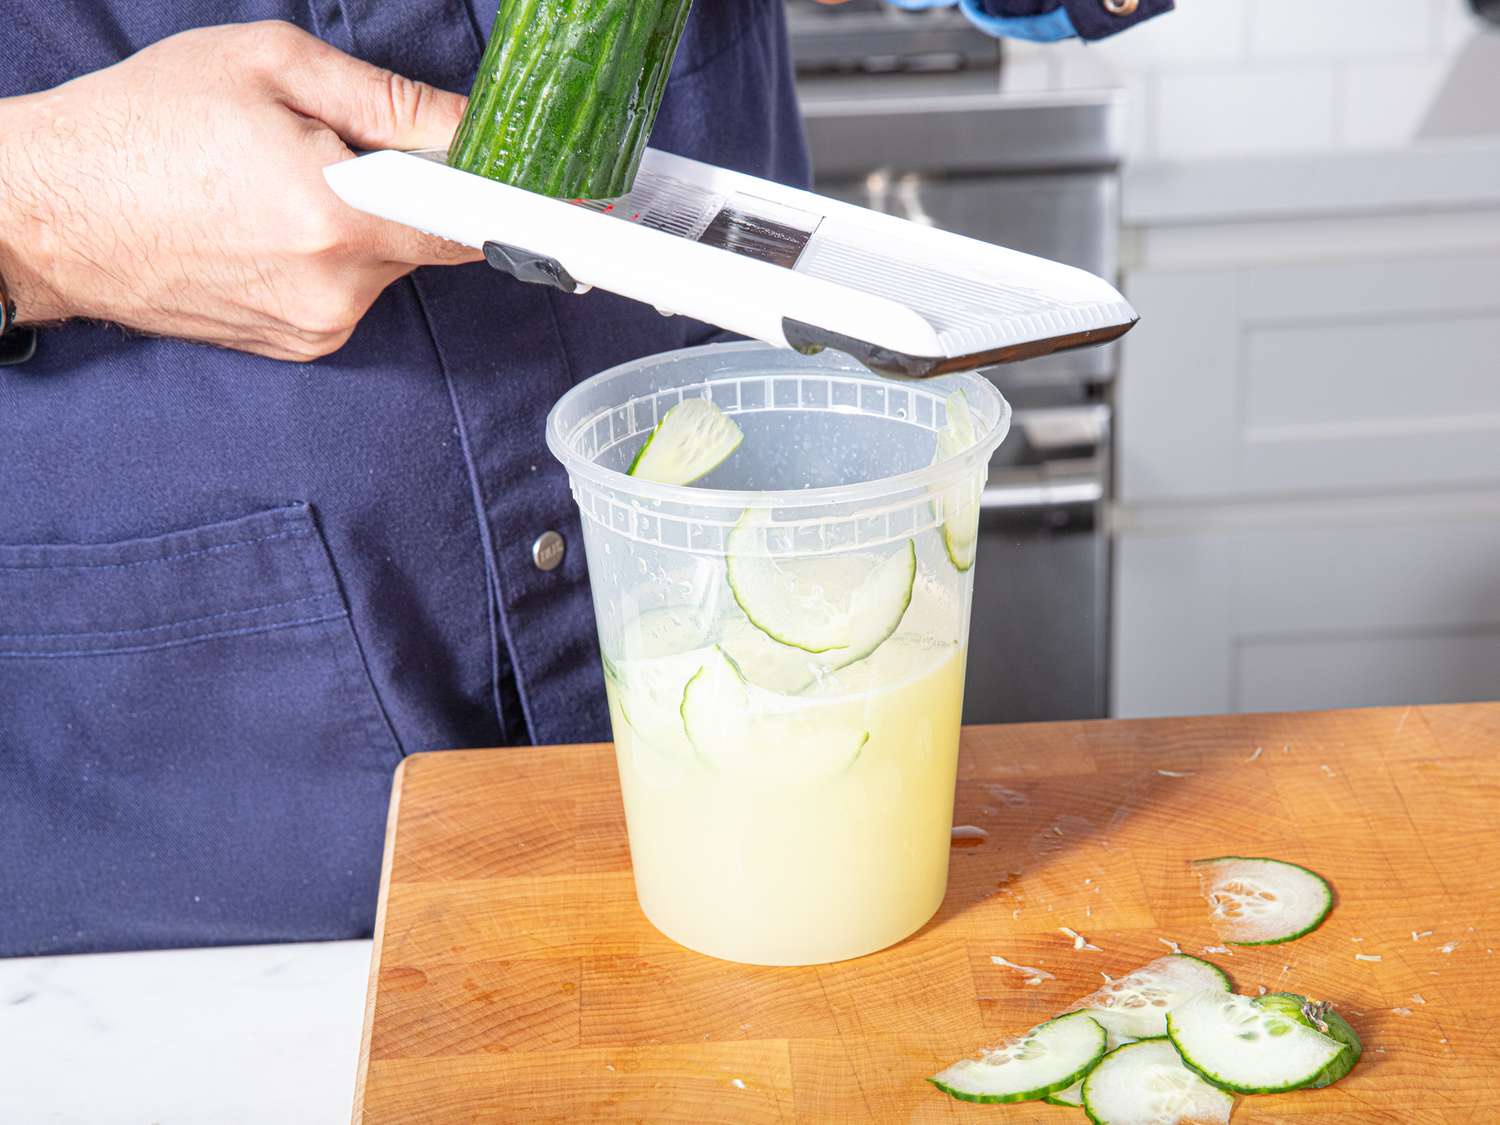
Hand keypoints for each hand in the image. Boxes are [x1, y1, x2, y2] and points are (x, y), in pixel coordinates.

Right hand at [0, 21, 479, 361]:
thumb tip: (475, 129)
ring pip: (389, 266)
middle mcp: (338, 292)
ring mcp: (317, 328)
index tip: (547, 194)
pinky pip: (352, 293)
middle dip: (406, 192)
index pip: (473, 224)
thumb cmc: (145, 126)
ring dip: (365, 225)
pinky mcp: (298, 347)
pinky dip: (334, 258)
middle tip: (334, 148)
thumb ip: (390, 101)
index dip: (509, 201)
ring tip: (279, 186)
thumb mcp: (270, 67)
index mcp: (339, 219)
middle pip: (430, 238)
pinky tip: (268, 227)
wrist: (49, 211)